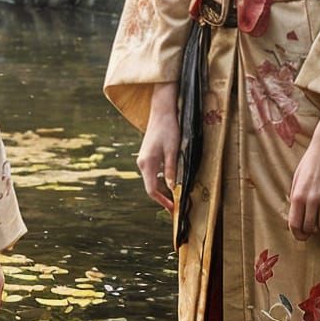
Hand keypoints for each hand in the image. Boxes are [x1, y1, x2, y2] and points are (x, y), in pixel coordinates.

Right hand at [136, 82, 178, 213]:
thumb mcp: (173, 150)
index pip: (151, 189)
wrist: (161, 111)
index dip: (162, 202)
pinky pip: (153, 172)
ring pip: (152, 180)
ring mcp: (143, 158)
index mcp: (147, 163)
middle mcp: (142, 163)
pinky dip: (160, 180)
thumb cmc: (169, 129)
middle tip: (177, 205)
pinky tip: (171, 182)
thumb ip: (171, 170)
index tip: (173, 209)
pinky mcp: (147, 155)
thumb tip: (172, 188)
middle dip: (163, 198)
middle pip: (151, 186)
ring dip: (162, 189)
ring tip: (176, 196)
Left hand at [288, 135, 319, 239]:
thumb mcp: (296, 178)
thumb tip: (296, 216)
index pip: (294, 224)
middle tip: (311, 228)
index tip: (301, 236)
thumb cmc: (310, 163)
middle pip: (309, 227)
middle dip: (310, 231)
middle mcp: (311, 199)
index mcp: (298, 195)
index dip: (297, 233)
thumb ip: (296, 197)